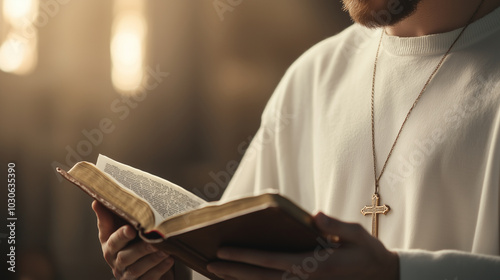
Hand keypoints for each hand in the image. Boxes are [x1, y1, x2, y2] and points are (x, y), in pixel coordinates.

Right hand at [92, 200, 174, 279]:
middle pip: (125, 257)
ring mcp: (127, 275)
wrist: (141, 260)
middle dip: (141, 249)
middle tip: (156, 240)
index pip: (113, 242)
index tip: (131, 229)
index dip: (121, 236)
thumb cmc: (129, 240)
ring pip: (137, 270)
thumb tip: (97, 201)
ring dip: (152, 259)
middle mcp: (116, 263)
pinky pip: (148, 279)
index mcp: (109, 247)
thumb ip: (109, 216)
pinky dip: (159, 270)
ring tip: (166, 250)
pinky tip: (169, 260)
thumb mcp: (118, 227)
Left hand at [206, 212, 398, 279]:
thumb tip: (314, 216)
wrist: (384, 278)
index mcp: (315, 265)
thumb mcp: (357, 236)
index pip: (272, 261)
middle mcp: (306, 278)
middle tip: (209, 263)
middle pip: (263, 276)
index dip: (246, 257)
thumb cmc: (368, 254)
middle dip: (234, 270)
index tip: (224, 251)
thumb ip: (335, 227)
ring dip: (241, 279)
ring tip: (217, 272)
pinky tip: (243, 278)